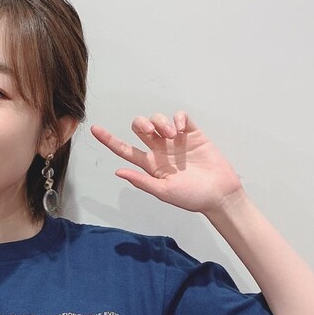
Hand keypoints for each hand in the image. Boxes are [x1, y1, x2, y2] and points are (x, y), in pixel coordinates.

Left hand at [90, 111, 243, 214]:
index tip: (94, 129)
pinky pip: (181, 117)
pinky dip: (178, 117)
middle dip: (142, 125)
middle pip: (140, 128)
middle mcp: (160, 150)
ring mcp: (176, 141)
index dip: (109, 140)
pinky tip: (181, 128)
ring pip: (158, 119)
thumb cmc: (192, 197)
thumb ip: (142, 181)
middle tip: (152, 133)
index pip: (125, 150)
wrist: (219, 194)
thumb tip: (119, 172)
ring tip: (172, 134)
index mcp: (150, 165)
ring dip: (161, 122)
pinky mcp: (193, 134)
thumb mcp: (164, 192)